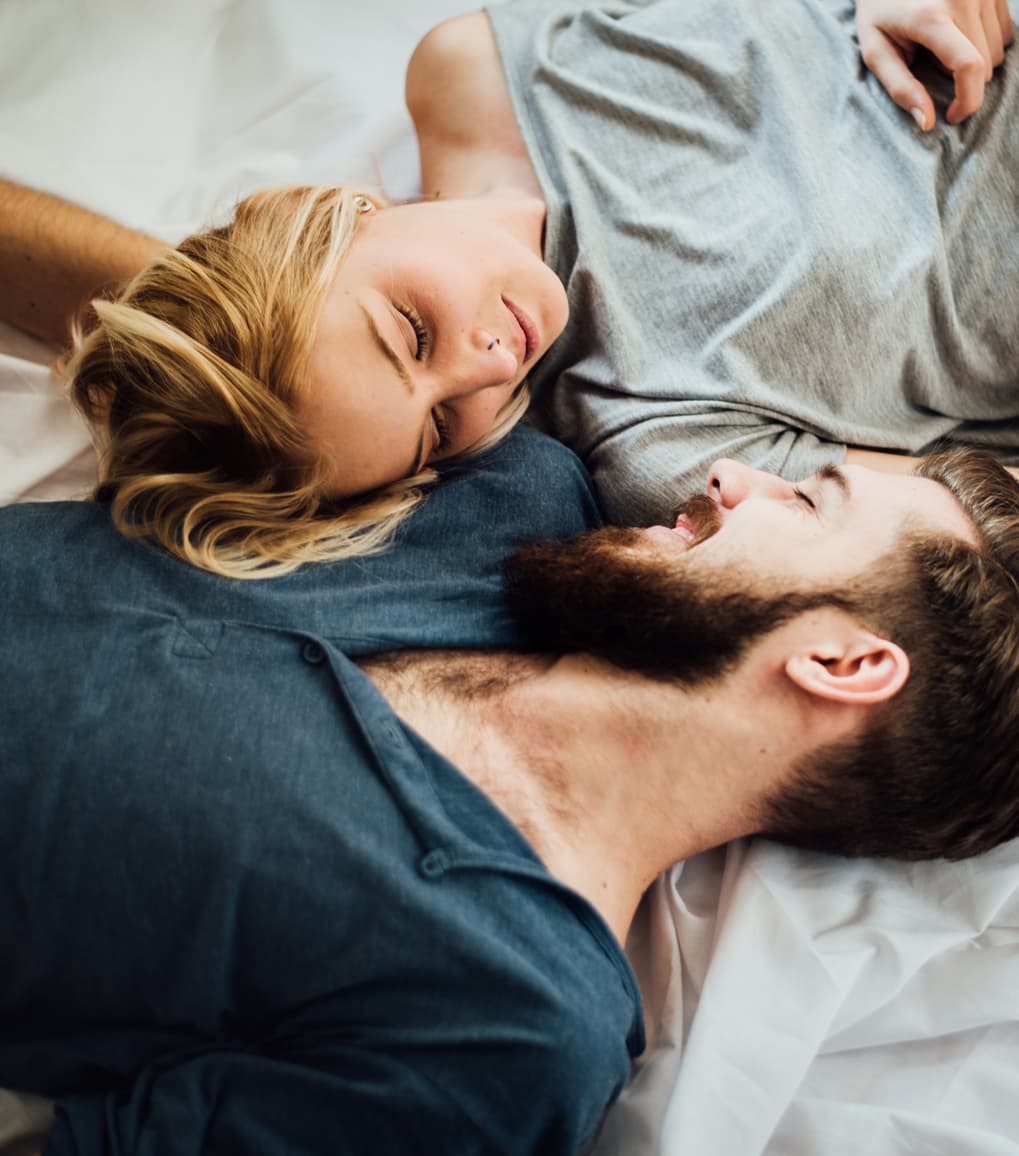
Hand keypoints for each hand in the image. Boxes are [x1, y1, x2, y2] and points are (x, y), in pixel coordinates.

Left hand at [855, 0, 1012, 128]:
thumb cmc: (879, 12)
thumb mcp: (875, 51)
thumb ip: (900, 88)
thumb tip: (927, 122)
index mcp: (931, 17)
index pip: (970, 66)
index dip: (968, 100)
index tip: (953, 115)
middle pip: (985, 64)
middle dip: (962, 80)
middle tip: (931, 64)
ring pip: (997, 50)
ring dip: (973, 60)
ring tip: (942, 46)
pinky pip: (1004, 31)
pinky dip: (984, 42)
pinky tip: (959, 32)